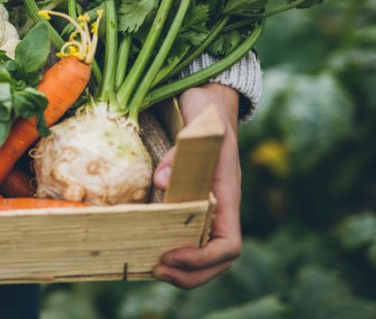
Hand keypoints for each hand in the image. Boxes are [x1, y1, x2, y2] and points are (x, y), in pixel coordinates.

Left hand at [152, 83, 241, 288]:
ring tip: (151, 268)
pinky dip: (171, 251)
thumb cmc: (209, 114)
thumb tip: (161, 182)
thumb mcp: (201, 127)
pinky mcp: (189, 202)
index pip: (229, 244)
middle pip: (217, 260)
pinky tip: (146, 249)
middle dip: (190, 274)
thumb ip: (184, 152)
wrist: (209, 101)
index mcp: (227, 196)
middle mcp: (220, 208)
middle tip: (156, 270)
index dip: (203, 259)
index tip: (172, 256)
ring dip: (182, 270)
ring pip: (203, 253)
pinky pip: (187, 236)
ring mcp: (207, 207)